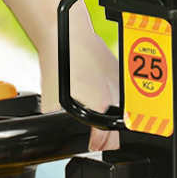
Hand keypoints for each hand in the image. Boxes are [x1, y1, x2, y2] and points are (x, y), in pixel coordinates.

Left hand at [68, 33, 120, 151]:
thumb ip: (57, 119)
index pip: (109, 139)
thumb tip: (59, 130)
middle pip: (120, 130)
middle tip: (95, 134)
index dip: (99, 145)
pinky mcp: (122, 71)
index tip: (93, 144)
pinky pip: (123, 93)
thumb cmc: (61, 59)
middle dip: (108, 136)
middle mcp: (117, 95)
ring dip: (113, 117)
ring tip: (96, 112)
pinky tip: (99, 92)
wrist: (68, 32)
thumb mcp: (51, 98)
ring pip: (125, 111)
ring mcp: (122, 82)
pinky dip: (115, 99)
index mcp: (101, 105)